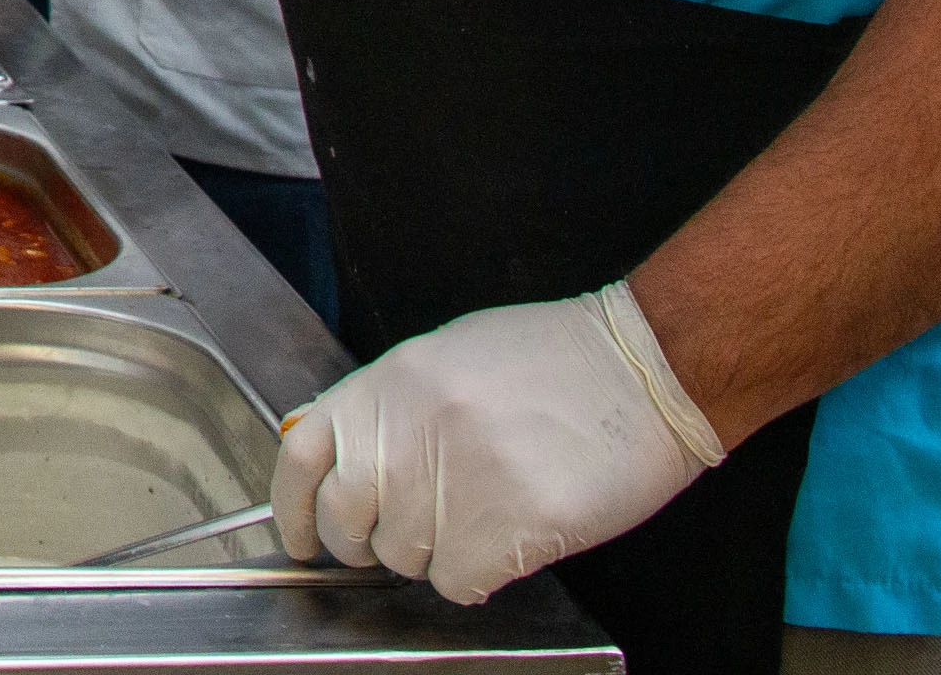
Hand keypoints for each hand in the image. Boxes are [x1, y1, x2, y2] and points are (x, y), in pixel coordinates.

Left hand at [274, 281, 724, 604]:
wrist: (646, 368)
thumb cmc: (556, 363)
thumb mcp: (446, 360)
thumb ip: (388, 409)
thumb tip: (348, 459)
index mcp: (388, 384)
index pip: (302, 458)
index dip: (294, 510)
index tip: (302, 538)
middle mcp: (410, 430)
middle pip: (349, 523)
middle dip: (372, 542)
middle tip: (415, 529)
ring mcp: (456, 477)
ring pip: (407, 559)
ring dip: (439, 552)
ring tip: (487, 511)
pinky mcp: (509, 523)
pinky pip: (460, 581)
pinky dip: (482, 572)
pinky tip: (514, 533)